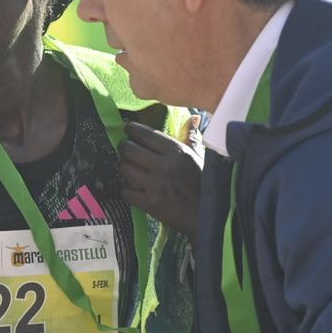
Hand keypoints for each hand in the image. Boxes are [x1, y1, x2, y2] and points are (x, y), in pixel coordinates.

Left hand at [119, 116, 202, 243]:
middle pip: (130, 150)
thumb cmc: (204, 184)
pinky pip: (126, 191)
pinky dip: (126, 188)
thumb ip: (191, 137)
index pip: (147, 135)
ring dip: (124, 166)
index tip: (127, 128)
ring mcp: (154, 186)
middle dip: (124, 147)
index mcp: (176, 152)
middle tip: (124, 148)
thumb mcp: (200, 157)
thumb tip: (193, 118)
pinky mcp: (149, 204)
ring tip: (127, 166)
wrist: (207, 214)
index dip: (133, 129)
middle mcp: (163, 166)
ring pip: (125, 169)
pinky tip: (131, 187)